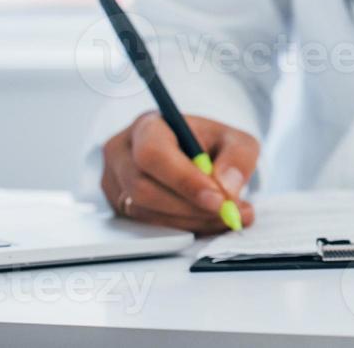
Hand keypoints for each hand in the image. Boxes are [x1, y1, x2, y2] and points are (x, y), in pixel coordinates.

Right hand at [100, 113, 258, 233]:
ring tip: (227, 216)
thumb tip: (227, 188)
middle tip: (226, 213)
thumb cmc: (210, 143)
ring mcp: (115, 182)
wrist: (195, 153)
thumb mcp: (236, 140)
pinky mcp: (119, 206)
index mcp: (148, 127)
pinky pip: (145, 225)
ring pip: (144, 212)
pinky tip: (209, 221)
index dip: (184, 180)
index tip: (217, 199)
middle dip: (189, 207)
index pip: (153, 154)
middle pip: (143, 189)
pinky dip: (182, 227)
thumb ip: (238, 158)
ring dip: (189, 220)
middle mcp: (122, 154)